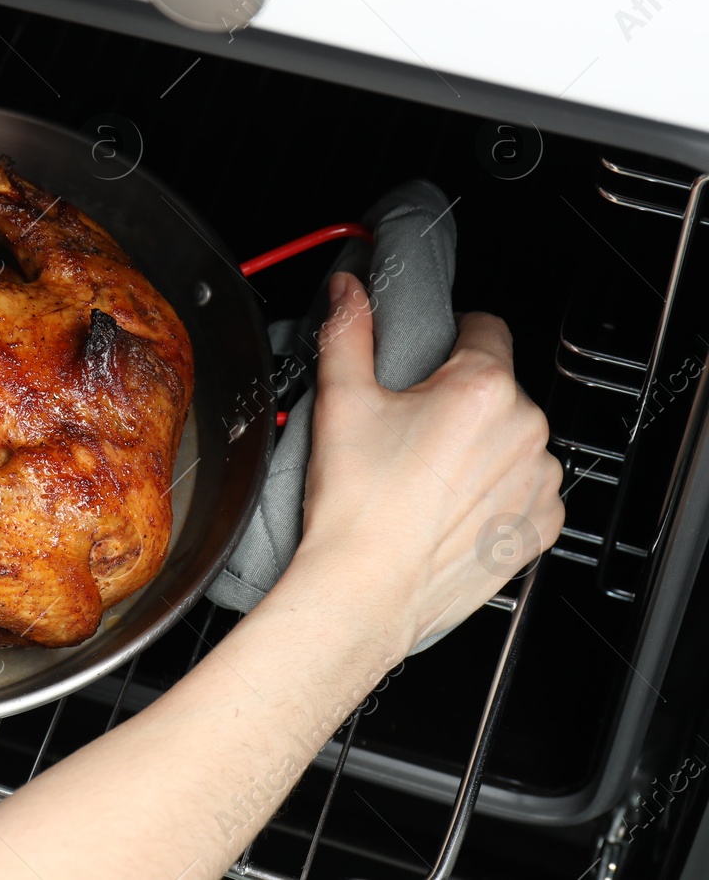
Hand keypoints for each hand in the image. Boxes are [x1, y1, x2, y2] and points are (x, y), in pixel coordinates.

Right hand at [286, 271, 563, 650]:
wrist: (365, 590)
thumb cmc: (357, 506)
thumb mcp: (342, 402)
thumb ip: (348, 333)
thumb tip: (348, 292)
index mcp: (482, 388)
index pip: (484, 327)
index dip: (451, 337)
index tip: (427, 364)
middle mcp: (525, 430)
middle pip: (497, 389)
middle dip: (459, 401)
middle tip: (409, 431)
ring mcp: (538, 482)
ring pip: (512, 440)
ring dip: (482, 447)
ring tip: (427, 476)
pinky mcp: (539, 526)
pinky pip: (525, 491)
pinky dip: (495, 493)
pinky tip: (449, 508)